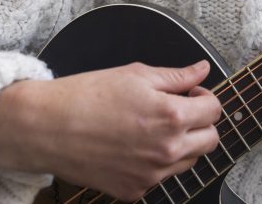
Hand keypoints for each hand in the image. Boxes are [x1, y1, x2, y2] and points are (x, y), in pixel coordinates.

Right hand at [0, 60, 221, 200]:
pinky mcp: (133, 191)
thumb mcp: (136, 75)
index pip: (214, 110)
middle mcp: (166, 150)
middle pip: (210, 140)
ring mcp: (151, 175)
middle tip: (179, 110)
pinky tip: (133, 147)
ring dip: (182, 144)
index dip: (204, 97)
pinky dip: (155, 164)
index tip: (191, 93)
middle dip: (201, 122)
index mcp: (171, 117)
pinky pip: (159, 178)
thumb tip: (201, 69)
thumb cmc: (87, 96)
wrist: (47, 128)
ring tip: (152, 128)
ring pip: (189, 161)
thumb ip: (176, 76)